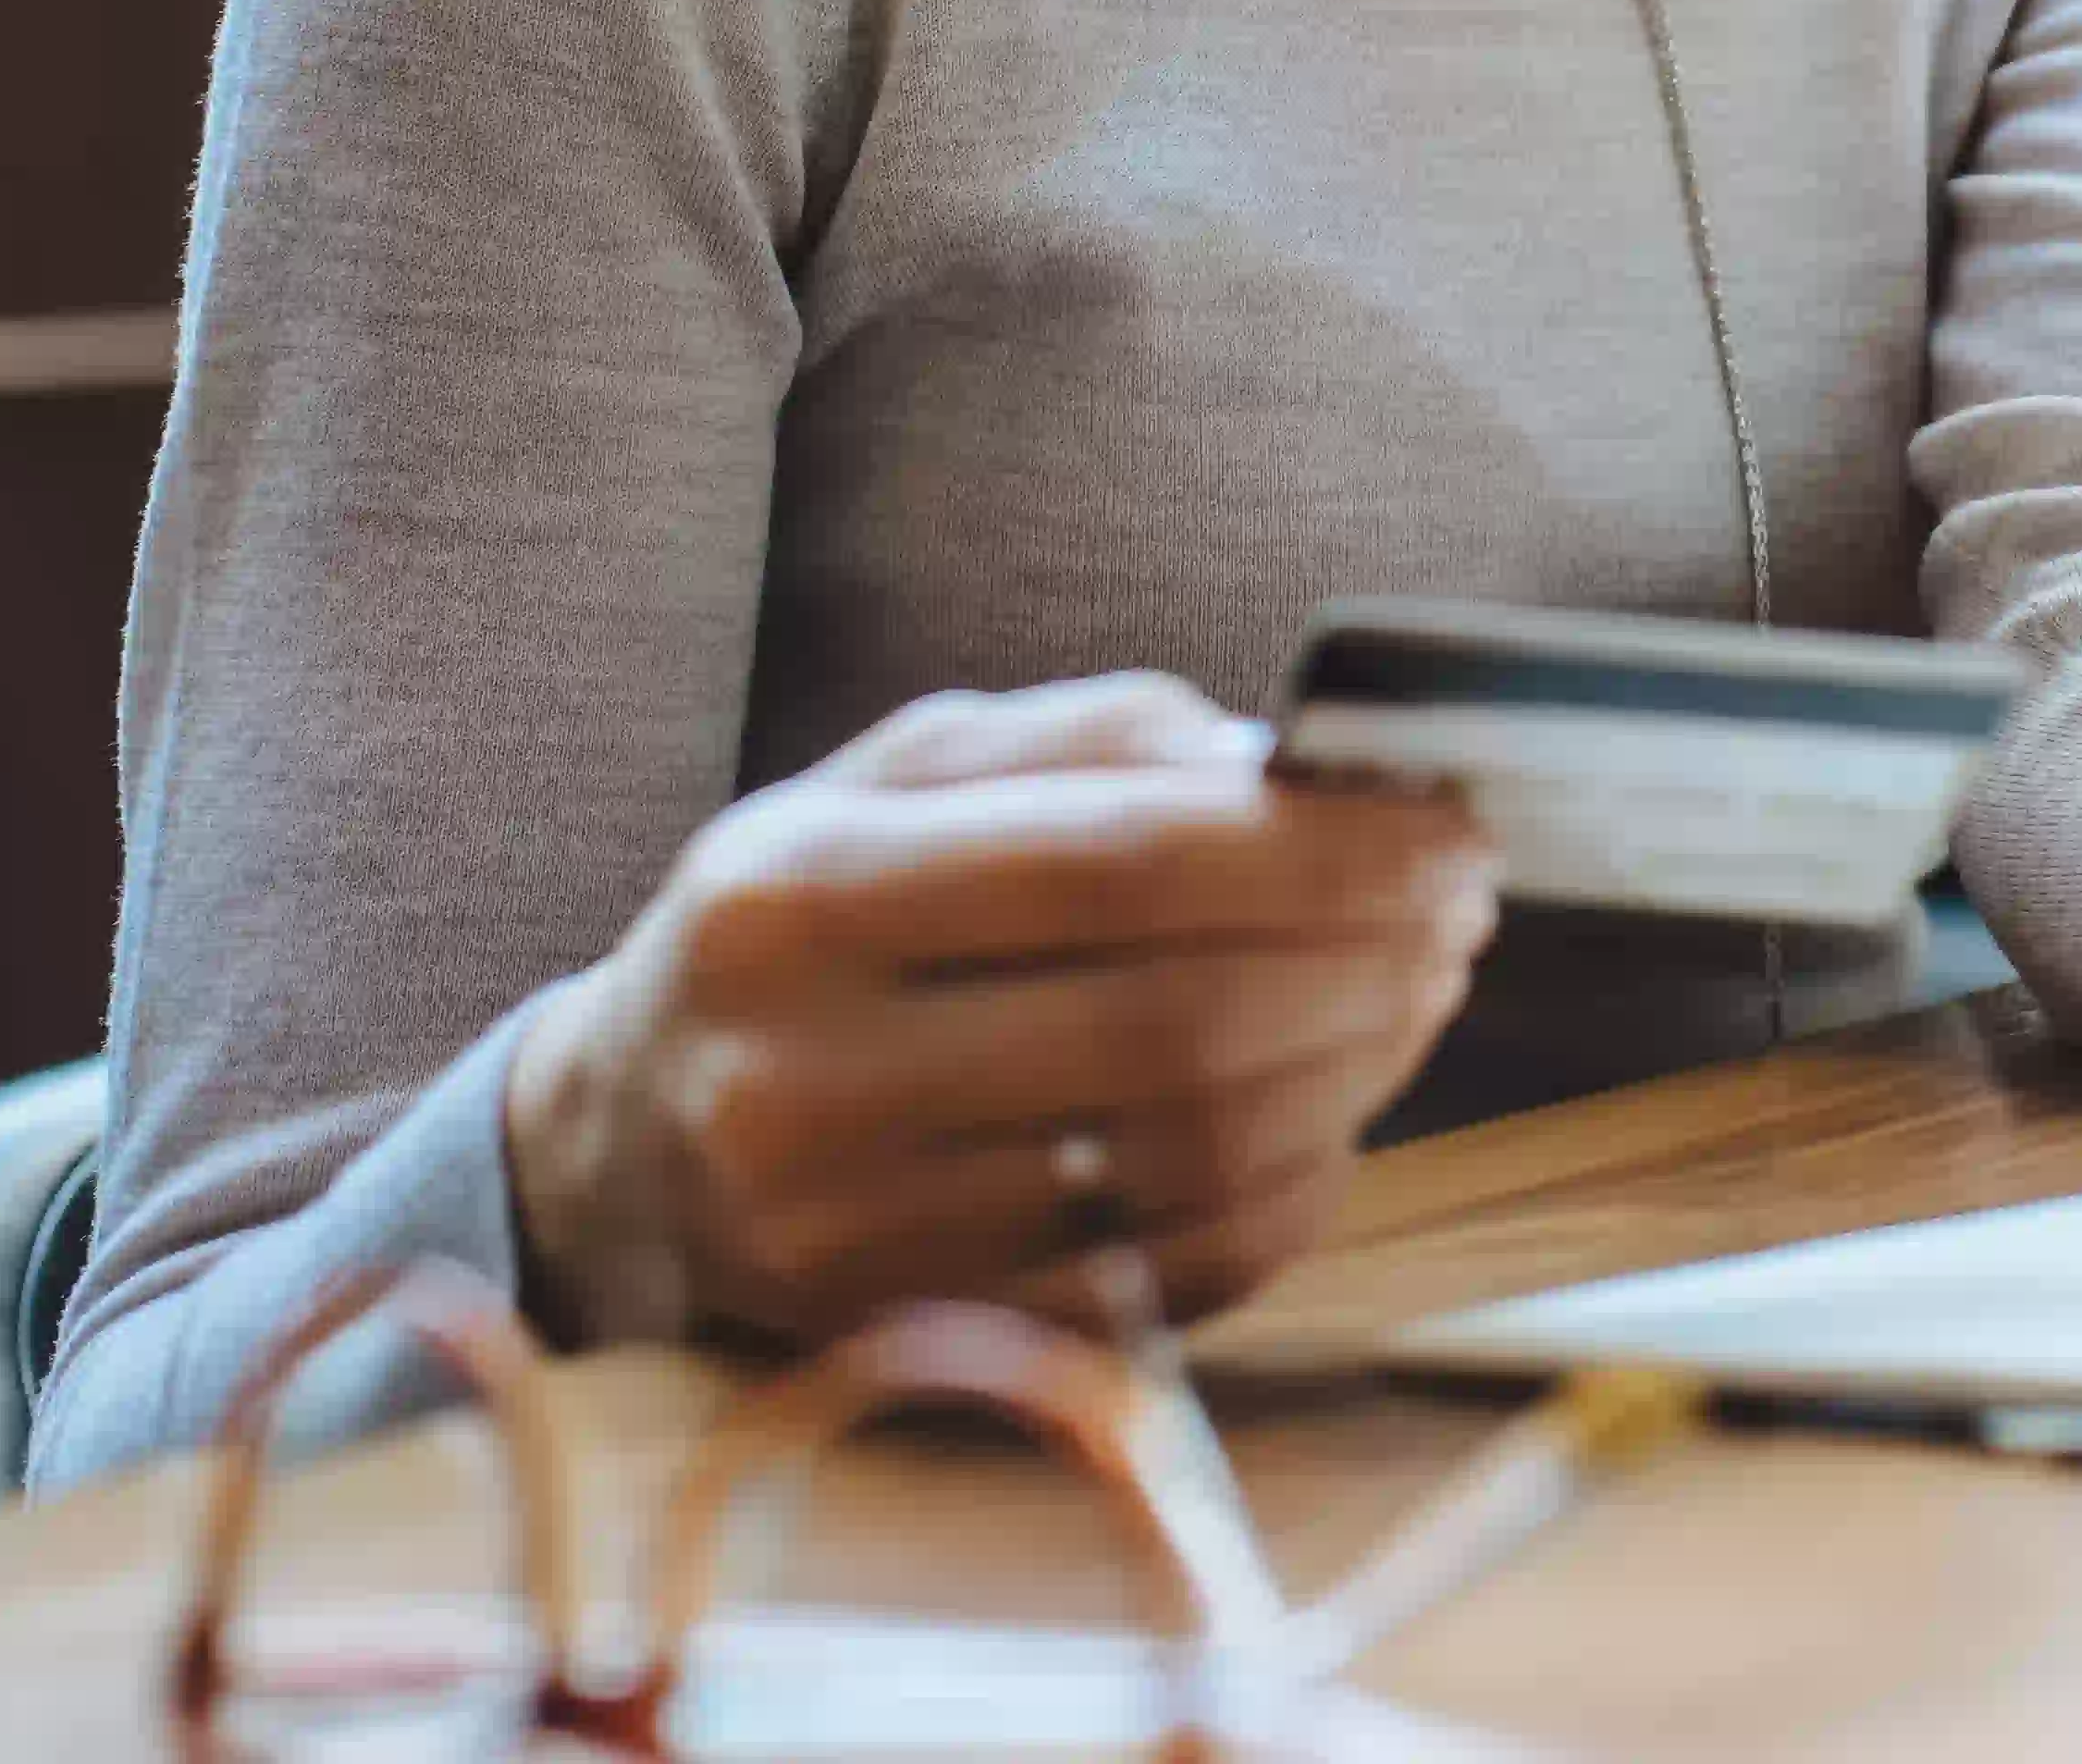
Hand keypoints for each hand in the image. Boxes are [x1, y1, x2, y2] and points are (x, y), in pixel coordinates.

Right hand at [502, 672, 1494, 1345]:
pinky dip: (1291, 1188)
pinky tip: (1332, 1108)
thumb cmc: (803, 920)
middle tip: (1456, 911)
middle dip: (1362, 961)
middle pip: (1173, 1025)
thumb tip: (1289, 764)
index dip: (1317, 851)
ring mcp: (852, 1239)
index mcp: (796, 896)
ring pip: (1187, 1162)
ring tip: (1414, 991)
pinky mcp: (916, 1342)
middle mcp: (801, 1079)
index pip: (1115, 866)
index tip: (1446, 827)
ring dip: (1351, 1071)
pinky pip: (1168, 1279)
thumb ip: (1092, 739)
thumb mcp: (895, 774)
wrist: (625, 1142)